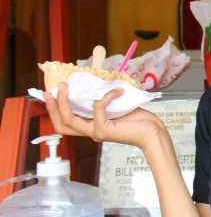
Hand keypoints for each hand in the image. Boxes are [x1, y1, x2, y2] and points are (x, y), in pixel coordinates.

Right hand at [43, 83, 167, 151]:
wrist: (153, 132)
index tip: (51, 92)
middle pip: (61, 124)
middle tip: (52, 90)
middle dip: (53, 107)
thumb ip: (103, 101)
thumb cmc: (139, 121)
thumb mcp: (116, 107)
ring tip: (66, 86)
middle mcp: (91, 131)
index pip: (65, 123)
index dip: (55, 110)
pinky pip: (97, 108)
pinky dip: (106, 96)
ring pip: (70, 119)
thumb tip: (95, 84)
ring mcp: (96, 132)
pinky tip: (117, 91)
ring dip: (64, 102)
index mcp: (92, 126)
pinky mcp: (105, 130)